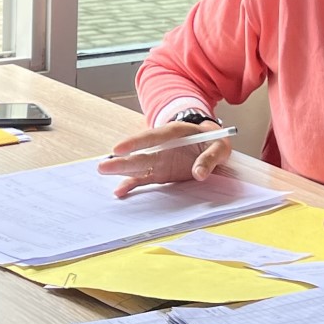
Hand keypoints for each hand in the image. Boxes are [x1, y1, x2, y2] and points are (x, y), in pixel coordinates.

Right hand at [97, 120, 232, 198]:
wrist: (212, 143)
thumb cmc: (214, 141)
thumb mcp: (220, 147)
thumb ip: (209, 159)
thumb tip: (198, 173)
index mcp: (174, 133)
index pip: (152, 137)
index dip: (135, 143)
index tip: (119, 149)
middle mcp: (162, 147)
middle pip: (139, 154)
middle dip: (121, 160)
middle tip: (103, 165)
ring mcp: (159, 160)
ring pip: (137, 166)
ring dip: (121, 170)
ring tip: (102, 171)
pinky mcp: (160, 172)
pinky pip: (143, 178)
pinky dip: (132, 184)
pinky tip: (120, 191)